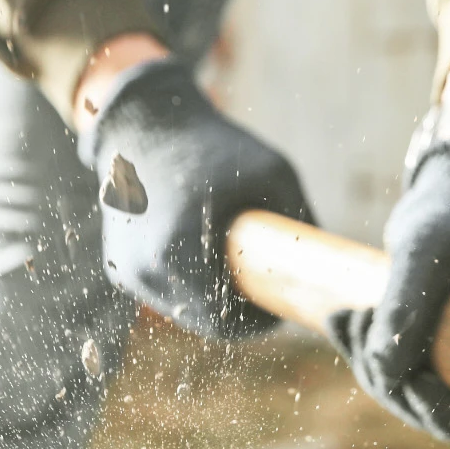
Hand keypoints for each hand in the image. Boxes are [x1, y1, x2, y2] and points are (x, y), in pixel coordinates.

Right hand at [84, 58, 313, 339]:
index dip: (257, 323)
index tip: (280, 307)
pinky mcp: (119, 263)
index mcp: (178, 251)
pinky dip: (187, 286)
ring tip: (238, 274)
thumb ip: (301, 217)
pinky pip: (162, 292)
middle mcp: (145, 268)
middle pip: (203, 322)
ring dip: (211, 302)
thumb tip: (330, 260)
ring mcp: (126, 268)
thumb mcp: (273, 174)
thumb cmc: (213, 146)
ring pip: (181, 310)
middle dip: (237, 314)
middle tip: (266, 295)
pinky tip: (208, 261)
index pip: (222, 323)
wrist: (148, 124)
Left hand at [328, 138, 449, 436]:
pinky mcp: (444, 347)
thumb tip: (382, 371)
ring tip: (351, 314)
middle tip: (362, 322)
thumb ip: (406, 304)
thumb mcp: (428, 247)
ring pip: (415, 394)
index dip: (446, 413)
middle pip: (445, 412)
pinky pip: (402, 371)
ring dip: (371, 364)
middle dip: (392, 382)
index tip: (408, 379)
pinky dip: (366, 350)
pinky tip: (342, 318)